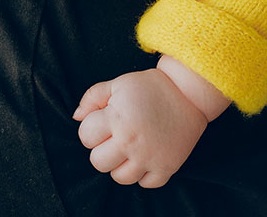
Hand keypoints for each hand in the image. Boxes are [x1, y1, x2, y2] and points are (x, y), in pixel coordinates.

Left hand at [73, 68, 207, 187]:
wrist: (190, 92)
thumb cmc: (152, 86)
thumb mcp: (120, 83)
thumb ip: (93, 97)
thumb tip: (76, 117)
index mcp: (117, 118)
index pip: (86, 136)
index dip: (93, 127)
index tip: (105, 120)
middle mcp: (131, 141)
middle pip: (98, 162)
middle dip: (103, 148)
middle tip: (117, 135)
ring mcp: (149, 157)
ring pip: (119, 178)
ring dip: (121, 163)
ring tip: (131, 146)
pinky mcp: (166, 168)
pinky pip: (144, 184)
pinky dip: (144, 173)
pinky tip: (147, 154)